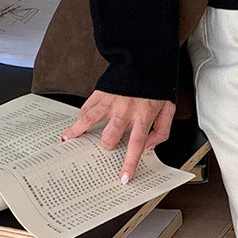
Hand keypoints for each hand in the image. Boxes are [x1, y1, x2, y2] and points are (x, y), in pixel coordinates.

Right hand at [61, 91, 175, 182]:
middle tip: (107, 147)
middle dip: (107, 146)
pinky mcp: (102, 92)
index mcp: (144, 115)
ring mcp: (111, 100)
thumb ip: (161, 131)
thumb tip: (148, 147)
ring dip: (78, 132)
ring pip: (89, 120)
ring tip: (69, 140)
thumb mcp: (168, 108)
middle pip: (109, 136)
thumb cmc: (157, 86)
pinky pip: (87, 106)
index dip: (129, 163)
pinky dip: (80, 117)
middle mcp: (125, 109)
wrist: (147, 60)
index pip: (136, 145)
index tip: (123, 178)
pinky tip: (75, 124)